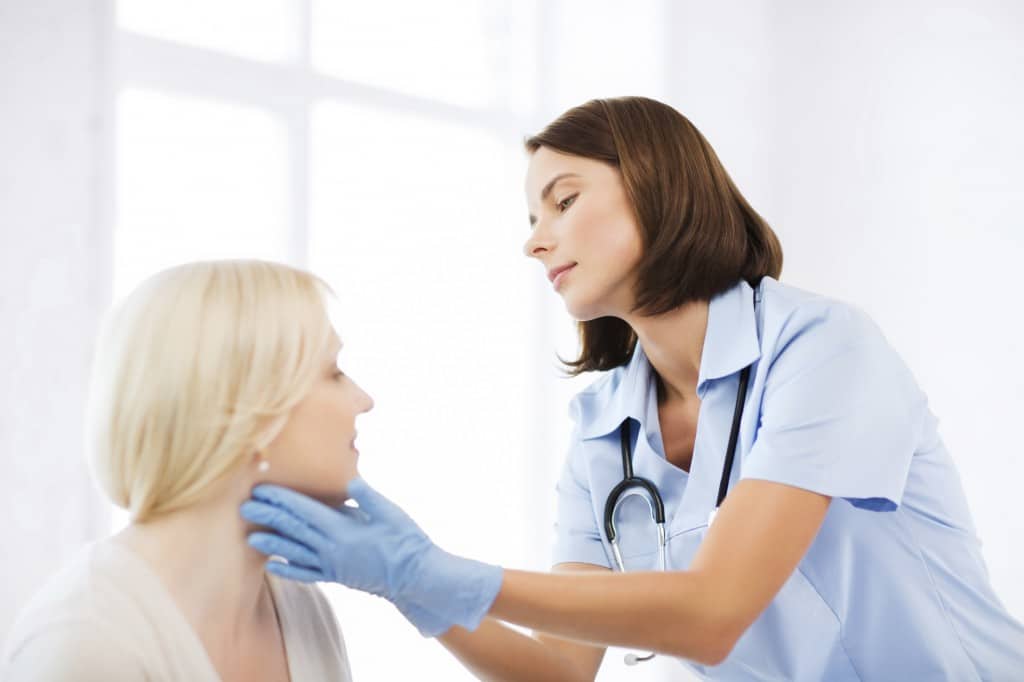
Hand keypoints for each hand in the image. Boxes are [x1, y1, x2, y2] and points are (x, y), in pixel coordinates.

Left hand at [240, 478, 502, 635]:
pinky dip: (287, 570)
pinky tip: (272, 567)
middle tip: (245, 506)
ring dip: (271, 543)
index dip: (282, 500)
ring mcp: (332, 565)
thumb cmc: (406, 542)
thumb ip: (369, 497)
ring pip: (294, 553)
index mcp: (342, 530)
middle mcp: (331, 549)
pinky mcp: (336, 576)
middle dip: (269, 516)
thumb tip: (351, 479)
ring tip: (250, 537)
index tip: (263, 490)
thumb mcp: (392, 513)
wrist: (416, 578)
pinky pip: (306, 573)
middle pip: (293, 530)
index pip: (304, 511)